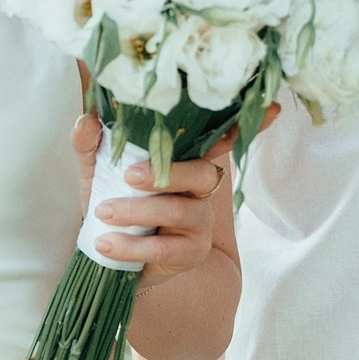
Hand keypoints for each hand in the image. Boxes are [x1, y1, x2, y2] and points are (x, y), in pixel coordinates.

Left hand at [71, 114, 236, 292]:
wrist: (106, 254)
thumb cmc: (111, 201)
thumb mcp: (96, 171)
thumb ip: (92, 144)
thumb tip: (87, 119)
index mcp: (184, 159)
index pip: (220, 136)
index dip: (243, 123)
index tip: (271, 106)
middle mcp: (201, 186)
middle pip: (203, 172)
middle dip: (166, 173)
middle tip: (129, 176)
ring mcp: (200, 220)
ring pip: (178, 211)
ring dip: (136, 211)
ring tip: (103, 212)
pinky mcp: (192, 253)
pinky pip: (166, 250)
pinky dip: (132, 246)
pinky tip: (106, 243)